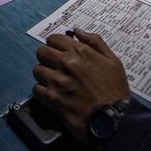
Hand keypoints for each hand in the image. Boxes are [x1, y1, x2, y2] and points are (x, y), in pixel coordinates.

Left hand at [32, 29, 130, 144]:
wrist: (112, 119)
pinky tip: (52, 94)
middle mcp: (65, 63)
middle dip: (47, 58)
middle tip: (55, 67)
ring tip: (54, 82)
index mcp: (80, 52)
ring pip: (37, 70)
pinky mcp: (51, 98)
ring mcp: (56, 81)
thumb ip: (95, 42)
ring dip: (44, 74)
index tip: (59, 53)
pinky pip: (36, 88)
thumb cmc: (115, 89)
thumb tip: (77, 31)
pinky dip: (42, 91)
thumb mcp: (113, 61)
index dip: (56, 45)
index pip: (53, 39)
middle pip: (41, 52)